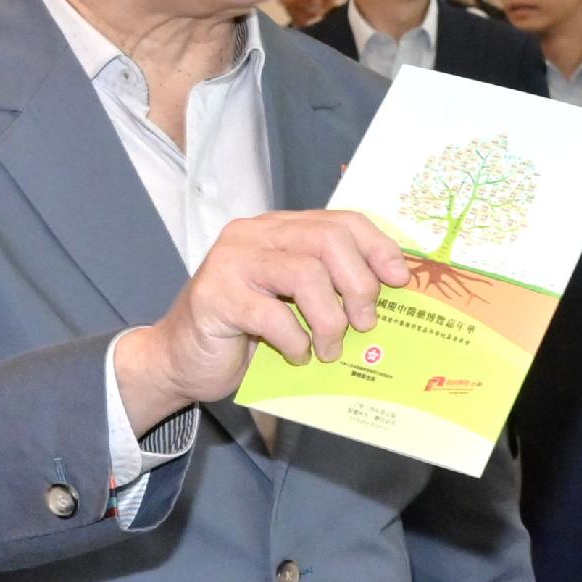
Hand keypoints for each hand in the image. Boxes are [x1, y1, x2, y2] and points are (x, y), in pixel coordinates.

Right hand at [116, 208, 411, 428]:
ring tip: (329, 348)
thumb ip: (332, 286)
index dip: (378, 248)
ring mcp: (231, 261)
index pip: (342, 221)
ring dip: (330, 319)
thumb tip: (393, 295)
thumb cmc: (248, 333)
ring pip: (305, 274)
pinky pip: (273, 314)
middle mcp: (254, 235)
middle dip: (360, 284)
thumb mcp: (297, 302)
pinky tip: (297, 355)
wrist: (182, 360)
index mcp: (280, 229)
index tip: (400, 280)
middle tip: (365, 323)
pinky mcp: (214, 296)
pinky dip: (295, 340)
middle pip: (329, 241)